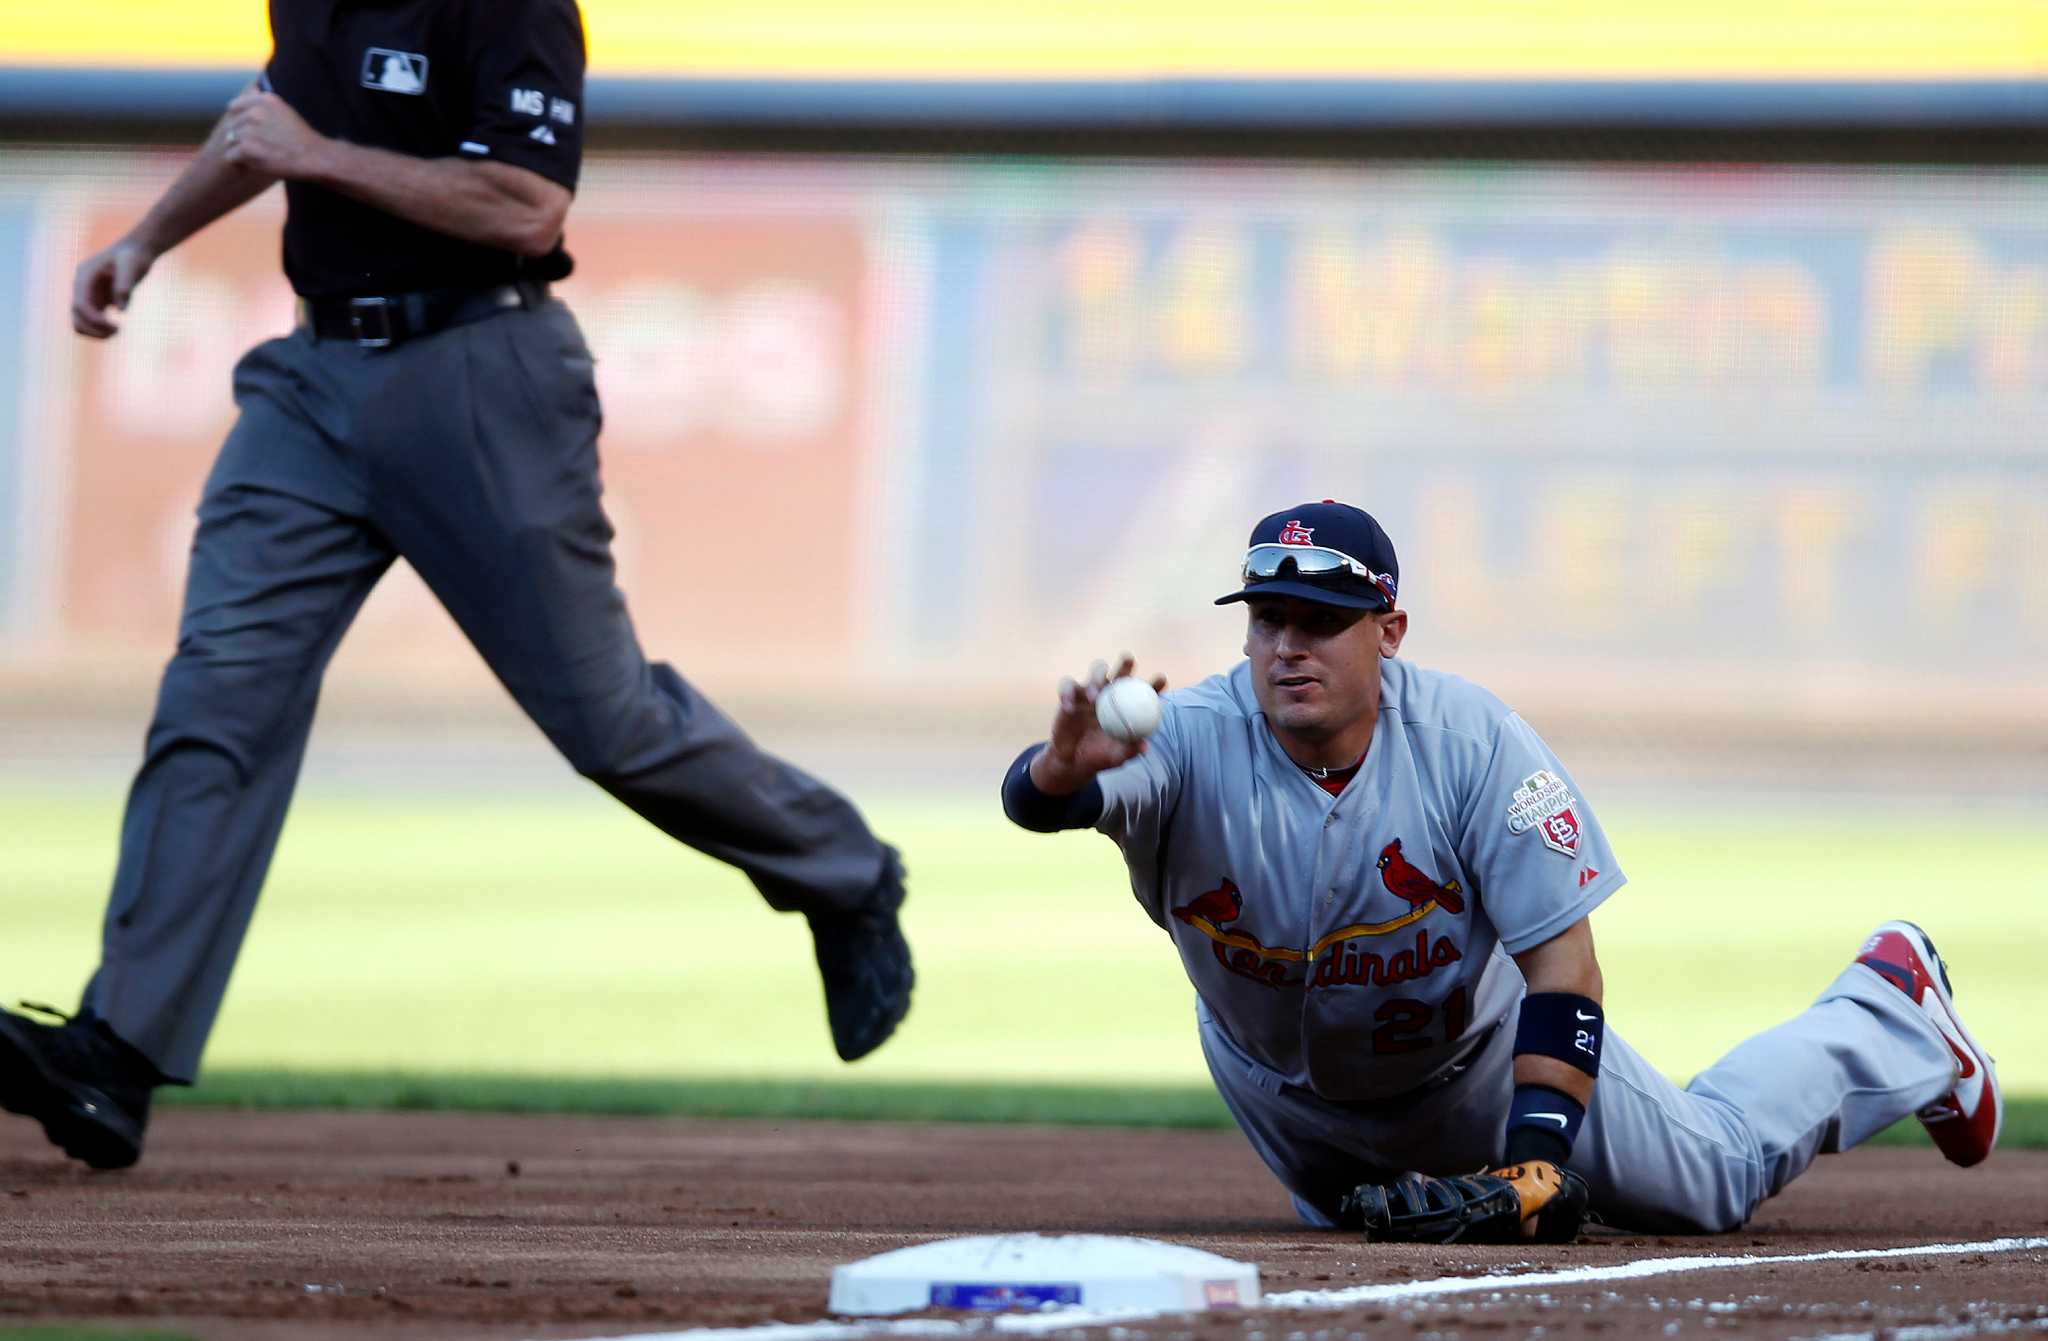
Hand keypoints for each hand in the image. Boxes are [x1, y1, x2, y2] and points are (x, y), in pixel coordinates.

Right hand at [71, 238, 158, 337]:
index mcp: (84, 276)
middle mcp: (82, 287)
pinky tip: (117, 327)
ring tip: (117, 331)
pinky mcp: (99, 301)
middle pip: (77, 317)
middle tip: (117, 331)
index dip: (94, 320)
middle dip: (94, 329)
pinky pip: (92, 322)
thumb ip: (125, 285)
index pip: (80, 305)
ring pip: (81, 322)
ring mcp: (89, 295)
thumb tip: (120, 310)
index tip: (115, 327)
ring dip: (95, 332)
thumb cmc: (134, 255)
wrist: (137, 251)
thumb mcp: (132, 265)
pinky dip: (101, 329)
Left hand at [221, 90, 329, 180]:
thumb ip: (264, 102)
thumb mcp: (285, 110)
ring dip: (240, 150)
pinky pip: (231, 156)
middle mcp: (255, 112)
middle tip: (260, 148)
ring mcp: (250, 130)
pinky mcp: (247, 148)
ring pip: (229, 141)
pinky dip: (240, 162)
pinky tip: (256, 163)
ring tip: (259, 156)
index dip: (239, 121)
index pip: (234, 106)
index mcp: (263, 100)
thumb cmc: (302, 138)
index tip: (250, 132)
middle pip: (232, 126)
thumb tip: (250, 89)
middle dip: (241, 137)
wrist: (316, 158)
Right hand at [1029, 653, 1167, 794]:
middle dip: (1126, 663)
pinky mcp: (1070, 694)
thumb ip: (1129, 750)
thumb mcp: (1115, 756)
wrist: (1073, 761)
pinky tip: (1069, 707)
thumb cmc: (1100, 756)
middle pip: (1120, 672)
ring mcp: (1090, 692)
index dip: (1154, 683)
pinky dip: (1067, 694)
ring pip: (1096, 671)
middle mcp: (1111, 694)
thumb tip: (1144, 745)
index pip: (1143, 691)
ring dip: (1097, 678)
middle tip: (1129, 660)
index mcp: (1127, 706)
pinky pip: (1068, 687)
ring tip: (1095, 696)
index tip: (1161, 679)